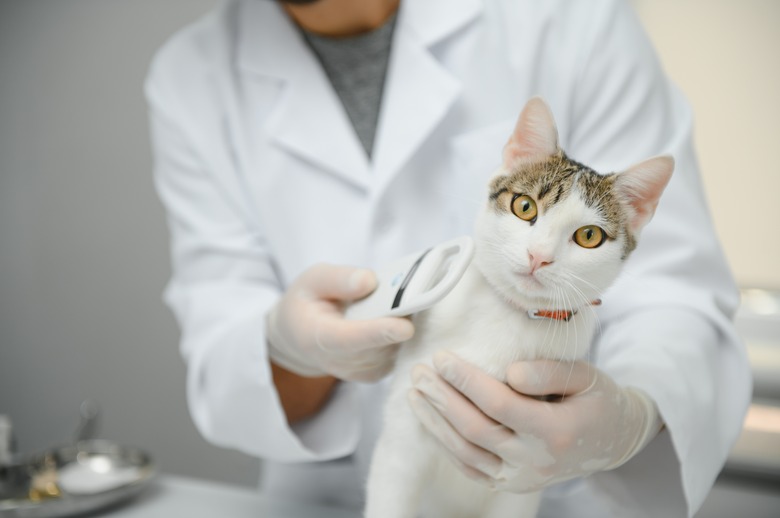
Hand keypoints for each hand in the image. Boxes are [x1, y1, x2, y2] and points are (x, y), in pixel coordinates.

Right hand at [266, 264, 414, 381]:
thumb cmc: (307, 303)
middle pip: (376, 345)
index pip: (348, 339)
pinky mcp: (372, 373)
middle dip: (397, 320)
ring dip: (400, 324)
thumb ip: (338, 278)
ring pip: (390, 350)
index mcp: (314, 335)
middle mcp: (334, 360)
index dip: (377, 333)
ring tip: (396, 302)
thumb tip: (370, 281)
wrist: (300, 336)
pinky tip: (394, 317)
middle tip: (411, 293)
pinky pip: (395, 355)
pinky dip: (400, 334)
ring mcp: (355, 371)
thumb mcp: (313, 279)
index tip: (405, 327)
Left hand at [408, 351, 661, 491]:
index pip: (499, 405)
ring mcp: (521, 478)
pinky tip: (429, 419)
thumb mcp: (585, 377)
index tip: (442, 357)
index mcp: (557, 432)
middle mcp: (535, 461)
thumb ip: (548, 372)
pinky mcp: (510, 484)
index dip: (466, 381)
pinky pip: (469, 466)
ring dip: (435, 421)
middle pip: (475, 430)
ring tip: (415, 392)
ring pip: (466, 452)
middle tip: (418, 371)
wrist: (612, 440)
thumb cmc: (597, 399)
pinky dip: (445, 443)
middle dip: (442, 399)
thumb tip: (510, 371)